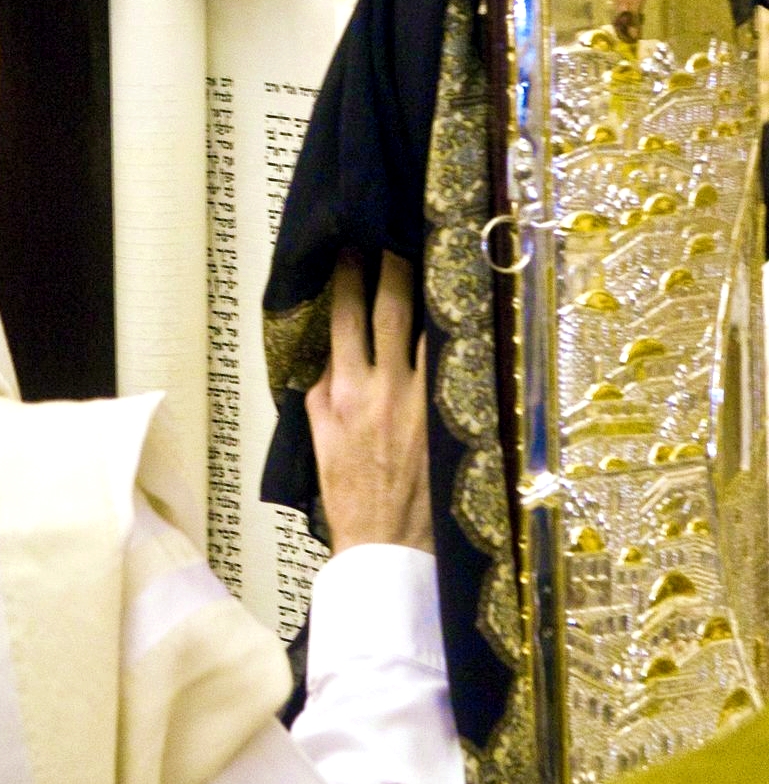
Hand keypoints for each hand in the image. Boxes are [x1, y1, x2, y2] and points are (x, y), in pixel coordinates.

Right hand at [306, 250, 433, 554]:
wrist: (387, 547)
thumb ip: (322, 396)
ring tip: (435, 259)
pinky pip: (454, 363)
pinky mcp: (451, 417)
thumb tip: (329, 358)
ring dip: (430, 292)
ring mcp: (424, 400)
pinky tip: (463, 312)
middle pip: (390, 309)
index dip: (347, 277)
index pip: (344, 317)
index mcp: (345, 392)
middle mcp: (386, 388)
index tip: (350, 249)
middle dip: (392, 266)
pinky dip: (456, 335)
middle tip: (395, 235)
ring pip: (429, 329)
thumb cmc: (350, 499)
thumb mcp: (319, 444)